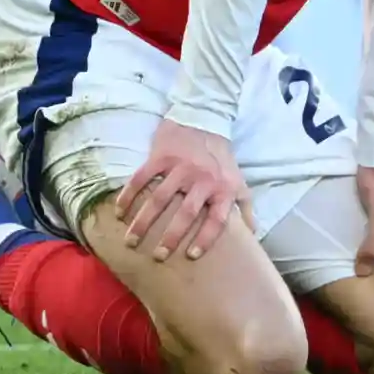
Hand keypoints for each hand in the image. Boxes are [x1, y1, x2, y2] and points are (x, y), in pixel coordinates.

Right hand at [115, 118, 252, 262]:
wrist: (205, 118)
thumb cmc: (220, 157)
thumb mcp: (238, 179)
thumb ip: (245, 206)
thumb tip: (253, 232)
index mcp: (223, 188)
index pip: (216, 220)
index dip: (205, 239)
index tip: (190, 256)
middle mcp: (203, 179)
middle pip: (185, 213)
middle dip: (170, 237)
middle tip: (157, 256)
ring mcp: (181, 167)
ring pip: (159, 199)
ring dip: (143, 222)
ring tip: (131, 241)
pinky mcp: (161, 156)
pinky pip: (142, 178)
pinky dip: (129, 195)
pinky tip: (120, 211)